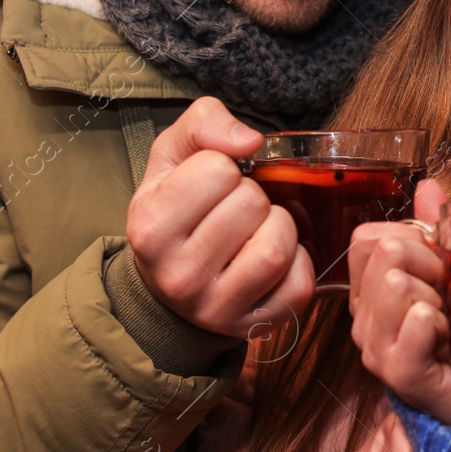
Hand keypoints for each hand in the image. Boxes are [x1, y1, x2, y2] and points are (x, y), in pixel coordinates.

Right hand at [125, 97, 313, 338]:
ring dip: (280, 227)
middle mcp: (178, 275)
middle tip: (238, 208)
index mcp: (151, 227)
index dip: (225, 167)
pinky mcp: (252, 327)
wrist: (170, 285)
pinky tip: (276, 259)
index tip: (213, 185)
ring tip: (259, 229)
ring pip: (276, 248)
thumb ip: (204, 124)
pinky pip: (299, 287)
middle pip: (251, 205)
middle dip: (254, 195)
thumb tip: (249, 141)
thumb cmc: (178, 210)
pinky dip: (298, 264)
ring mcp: (215, 308)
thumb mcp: (173, 157)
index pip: (217, 170)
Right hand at [348, 193, 450, 451]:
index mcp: (369, 295)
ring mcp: (377, 350)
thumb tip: (427, 186)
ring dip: (440, 296)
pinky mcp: (401, 373)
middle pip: (385, 253)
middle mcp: (363, 321)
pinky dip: (443, 322)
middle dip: (431, 266)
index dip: (413, 242)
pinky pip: (417, 320)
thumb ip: (435, 232)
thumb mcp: (449, 278)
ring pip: (399, 282)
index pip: (368, 238)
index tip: (439, 272)